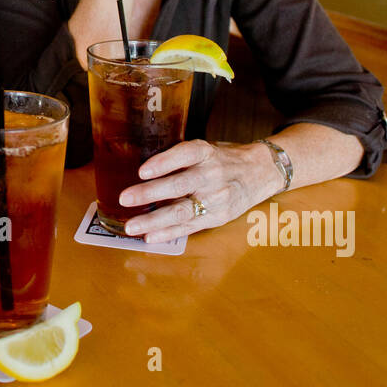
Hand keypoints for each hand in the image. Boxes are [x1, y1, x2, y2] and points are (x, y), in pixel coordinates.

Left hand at [120, 140, 283, 243]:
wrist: (260, 172)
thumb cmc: (223, 159)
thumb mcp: (206, 149)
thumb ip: (179, 158)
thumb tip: (141, 170)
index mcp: (206, 153)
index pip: (184, 155)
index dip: (163, 162)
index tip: (142, 170)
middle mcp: (212, 174)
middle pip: (179, 185)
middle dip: (150, 193)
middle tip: (125, 198)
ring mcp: (216, 198)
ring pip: (182, 211)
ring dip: (153, 220)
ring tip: (132, 226)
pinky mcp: (218, 217)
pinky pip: (190, 226)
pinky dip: (168, 233)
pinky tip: (150, 236)